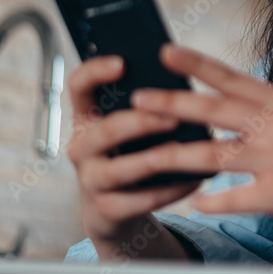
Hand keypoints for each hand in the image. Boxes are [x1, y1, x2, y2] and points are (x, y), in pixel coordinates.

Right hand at [65, 55, 201, 258]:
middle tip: (172, 116)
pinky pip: (139, 200)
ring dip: (153, 159)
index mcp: (87, 117)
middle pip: (105, 130)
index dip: (95, 72)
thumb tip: (182, 86)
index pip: (78, 86)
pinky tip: (194, 180)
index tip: (123, 62)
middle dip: (140, 122)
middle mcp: (81, 147)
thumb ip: (142, 107)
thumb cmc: (129, 154)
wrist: (114, 210)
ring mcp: (90, 179)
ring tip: (181, 151)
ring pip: (119, 169)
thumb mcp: (126, 129)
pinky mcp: (106, 209)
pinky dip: (169, 191)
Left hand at [129, 43, 272, 241]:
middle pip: (214, 111)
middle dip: (171, 104)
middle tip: (138, 98)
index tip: (164, 52)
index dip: (195, 64)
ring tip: (146, 157)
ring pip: (213, 155)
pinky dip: (210, 201)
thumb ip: (262, 109)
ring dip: (175, 157)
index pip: (230, 78)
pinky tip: (193, 202)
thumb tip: (218, 98)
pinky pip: (233, 196)